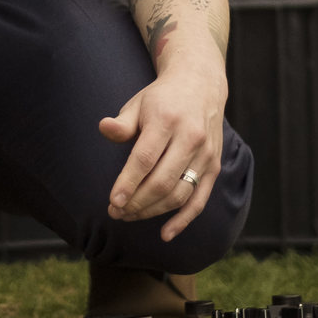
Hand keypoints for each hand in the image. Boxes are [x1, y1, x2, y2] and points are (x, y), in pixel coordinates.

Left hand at [98, 53, 225, 242]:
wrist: (201, 84)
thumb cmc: (162, 98)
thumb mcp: (138, 103)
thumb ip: (122, 122)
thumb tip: (103, 128)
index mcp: (167, 120)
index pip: (145, 158)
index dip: (128, 183)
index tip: (113, 201)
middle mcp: (190, 138)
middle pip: (162, 181)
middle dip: (137, 202)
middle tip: (115, 212)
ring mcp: (205, 155)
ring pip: (179, 194)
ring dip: (153, 211)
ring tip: (129, 215)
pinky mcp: (214, 167)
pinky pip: (200, 199)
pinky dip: (184, 220)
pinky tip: (165, 233)